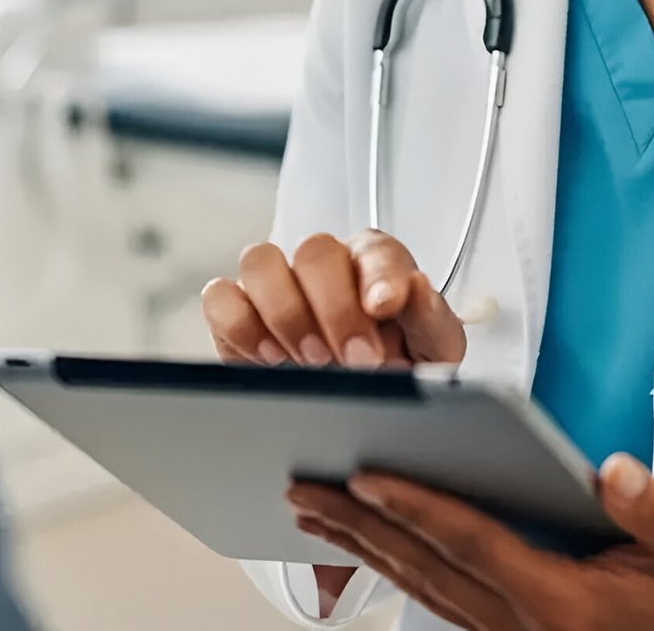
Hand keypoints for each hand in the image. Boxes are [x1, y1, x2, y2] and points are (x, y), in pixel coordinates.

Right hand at [201, 229, 466, 368]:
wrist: (362, 403)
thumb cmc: (399, 368)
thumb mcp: (433, 352)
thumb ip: (430, 319)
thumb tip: (416, 287)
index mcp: (376, 263)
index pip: (375, 251)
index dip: (378, 278)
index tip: (383, 311)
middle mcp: (325, 265)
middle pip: (315, 251)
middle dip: (333, 308)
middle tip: (354, 359)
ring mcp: (278, 284)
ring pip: (260, 262)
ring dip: (284, 313)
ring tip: (308, 363)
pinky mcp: (239, 314)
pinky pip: (220, 297)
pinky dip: (239, 326)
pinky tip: (269, 361)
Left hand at [286, 453, 653, 630]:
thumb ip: (653, 510)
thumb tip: (614, 474)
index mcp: (557, 599)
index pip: (469, 540)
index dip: (415, 504)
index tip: (366, 473)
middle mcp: (520, 622)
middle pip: (422, 564)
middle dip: (359, 524)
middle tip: (305, 488)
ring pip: (417, 584)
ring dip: (362, 545)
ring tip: (315, 510)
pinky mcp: (505, 629)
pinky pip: (432, 597)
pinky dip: (392, 567)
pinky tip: (368, 545)